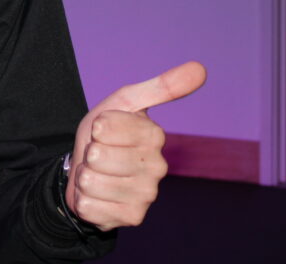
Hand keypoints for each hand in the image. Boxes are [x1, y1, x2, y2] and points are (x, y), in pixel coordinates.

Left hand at [65, 60, 206, 230]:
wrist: (91, 171)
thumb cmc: (106, 134)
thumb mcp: (124, 103)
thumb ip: (160, 87)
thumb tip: (200, 68)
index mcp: (154, 135)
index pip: (104, 127)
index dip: (96, 128)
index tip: (104, 130)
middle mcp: (157, 166)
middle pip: (96, 156)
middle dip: (89, 154)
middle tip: (100, 155)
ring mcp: (146, 195)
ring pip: (90, 181)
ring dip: (85, 177)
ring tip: (99, 174)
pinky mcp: (131, 218)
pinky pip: (89, 207)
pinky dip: (85, 201)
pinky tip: (99, 196)